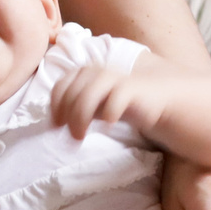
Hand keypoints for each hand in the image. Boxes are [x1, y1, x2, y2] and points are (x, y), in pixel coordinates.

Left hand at [50, 59, 186, 141]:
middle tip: (72, 137)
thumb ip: (75, 107)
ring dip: (80, 117)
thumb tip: (54, 122)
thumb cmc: (119, 103)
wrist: (156, 100)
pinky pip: (115, 98)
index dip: (55, 105)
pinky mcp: (132, 89)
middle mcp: (98, 72)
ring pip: (88, 94)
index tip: (57, 125)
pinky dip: (108, 113)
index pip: (61, 85)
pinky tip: (107, 127)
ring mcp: (115, 79)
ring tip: (81, 136)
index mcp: (86, 73)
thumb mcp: (93, 105)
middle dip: (67, 116)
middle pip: (72, 92)